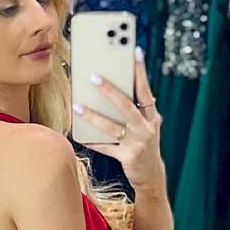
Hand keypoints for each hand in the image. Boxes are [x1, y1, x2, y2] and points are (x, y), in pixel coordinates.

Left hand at [73, 48, 164, 191]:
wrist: (151, 176)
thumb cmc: (144, 145)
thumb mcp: (148, 126)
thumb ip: (140, 109)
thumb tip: (126, 89)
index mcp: (152, 117)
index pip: (145, 91)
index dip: (141, 72)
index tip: (135, 52)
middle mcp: (146, 128)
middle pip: (126, 106)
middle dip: (110, 91)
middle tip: (94, 77)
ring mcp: (137, 144)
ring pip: (112, 127)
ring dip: (93, 116)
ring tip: (77, 106)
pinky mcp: (127, 157)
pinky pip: (106, 148)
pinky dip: (93, 142)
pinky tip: (80, 136)